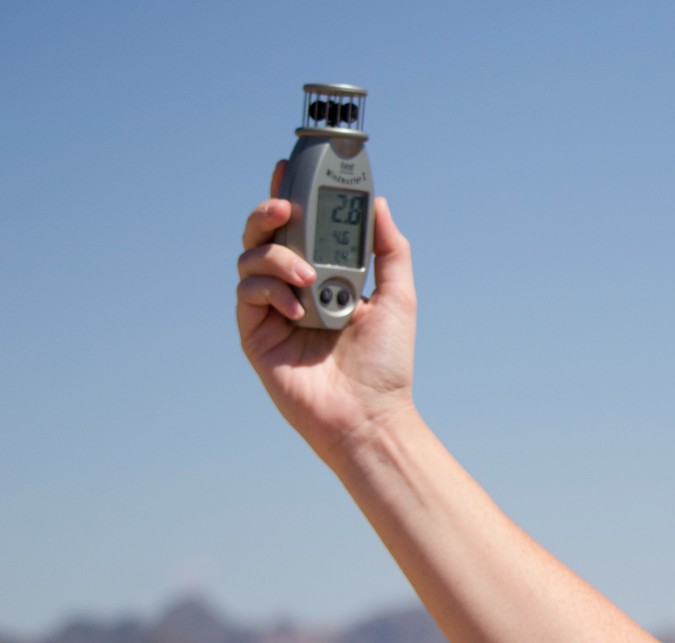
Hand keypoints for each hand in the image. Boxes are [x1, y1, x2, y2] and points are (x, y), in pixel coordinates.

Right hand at [235, 161, 418, 465]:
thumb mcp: (398, 295)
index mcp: (325, 276)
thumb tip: (378, 203)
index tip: (289, 168)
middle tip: (286, 207)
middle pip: (264, 234)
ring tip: (309, 278)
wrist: (369, 413)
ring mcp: (272, 309)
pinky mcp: (255, 333)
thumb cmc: (385, 362)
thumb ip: (388, 248)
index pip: (299, 227)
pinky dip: (271, 290)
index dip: (289, 195)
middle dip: (268, 211)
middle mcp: (294, 288)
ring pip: (251, 257)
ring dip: (278, 257)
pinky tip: (299, 310)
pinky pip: (248, 292)